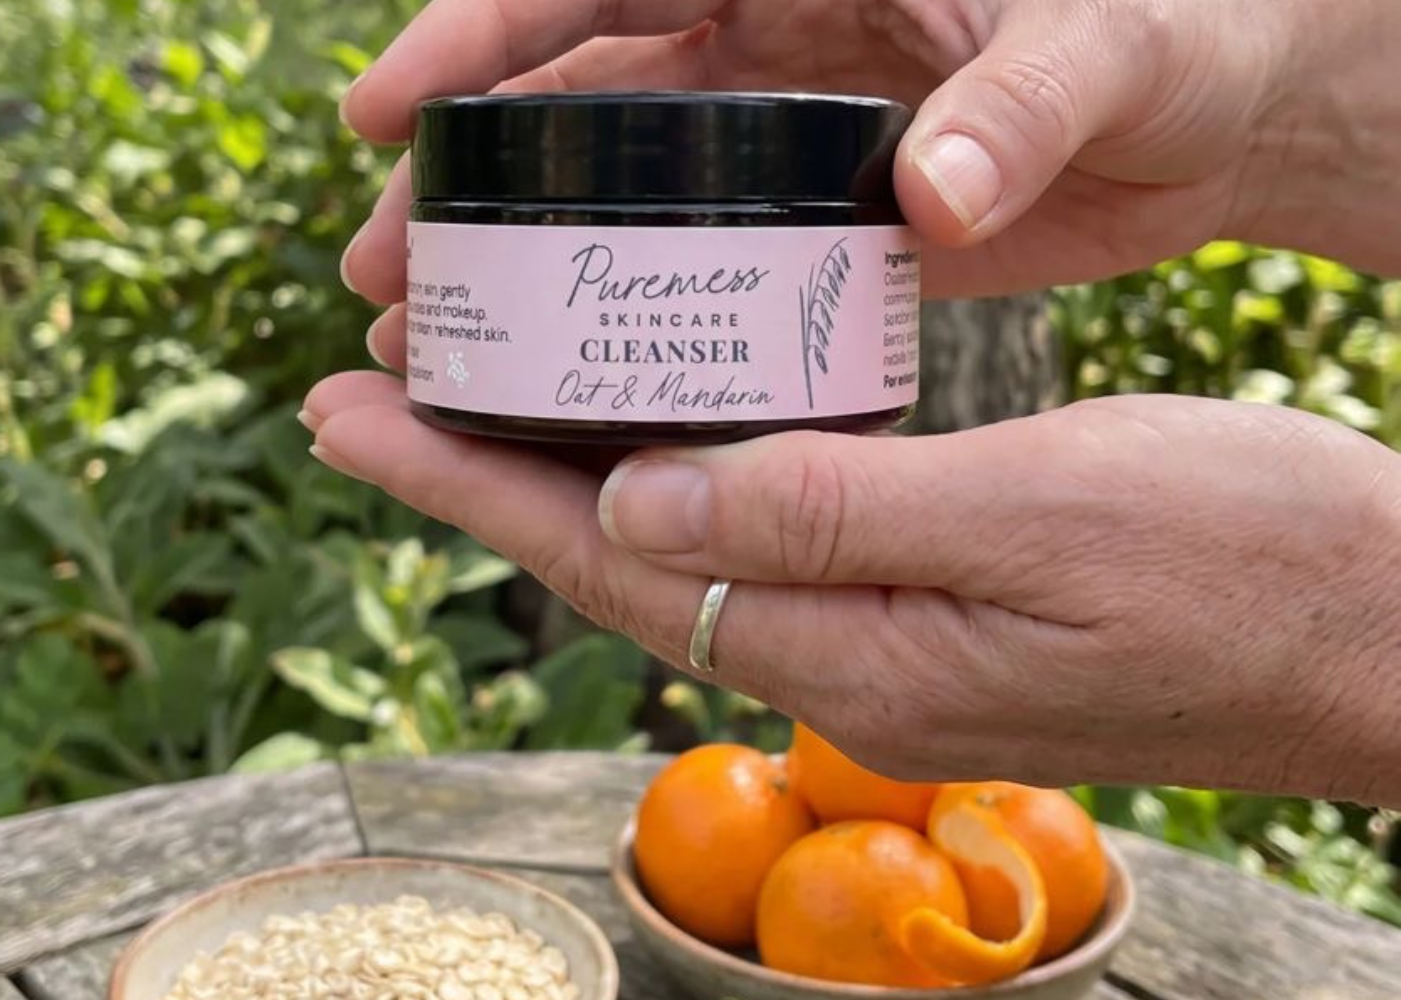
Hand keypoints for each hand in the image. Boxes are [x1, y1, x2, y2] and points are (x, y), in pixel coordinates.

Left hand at [304, 377, 1400, 804]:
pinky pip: (755, 539)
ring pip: (674, 549)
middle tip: (362, 392)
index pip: (605, 557)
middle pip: (611, 558)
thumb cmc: (1248, 563)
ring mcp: (886, 640)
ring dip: (558, 476)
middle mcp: (842, 659)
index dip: (466, 482)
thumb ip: (834, 515)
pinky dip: (671, 480)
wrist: (1379, 634)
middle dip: (475, 474)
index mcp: (851, 646)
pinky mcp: (930, 608)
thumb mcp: (1044, 512)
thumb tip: (637, 501)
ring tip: (466, 402)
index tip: (355, 409)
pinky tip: (643, 438)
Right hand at [340, 0, 1305, 309]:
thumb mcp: (1111, 46)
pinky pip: (702, 261)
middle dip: (471, 181)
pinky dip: (635, 313)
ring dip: (529, 263)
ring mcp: (788, 134)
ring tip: (442, 345)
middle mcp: (772, 35)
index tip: (381, 110)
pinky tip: (580, 379)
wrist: (1236, 107)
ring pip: (617, 191)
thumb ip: (1023, 103)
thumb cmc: (1190, 28)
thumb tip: (936, 192)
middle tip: (385, 276)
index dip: (479, 32)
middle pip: (574, 97)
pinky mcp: (822, 217)